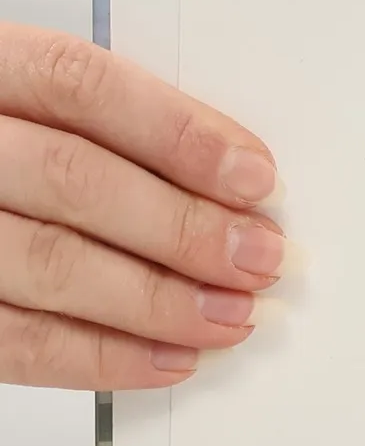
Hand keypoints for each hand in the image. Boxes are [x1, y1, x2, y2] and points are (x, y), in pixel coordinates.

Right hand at [0, 25, 282, 387]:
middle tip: (258, 257)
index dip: (178, 133)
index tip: (254, 177)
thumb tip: (232, 184)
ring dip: (159, 300)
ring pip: (52, 264)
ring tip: (229, 314)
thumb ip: (117, 131)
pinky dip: (103, 356)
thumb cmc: (13, 145)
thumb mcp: (42, 106)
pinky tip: (170, 356)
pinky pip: (18, 342)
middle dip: (184, 227)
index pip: (81, 89)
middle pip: (74, 180)